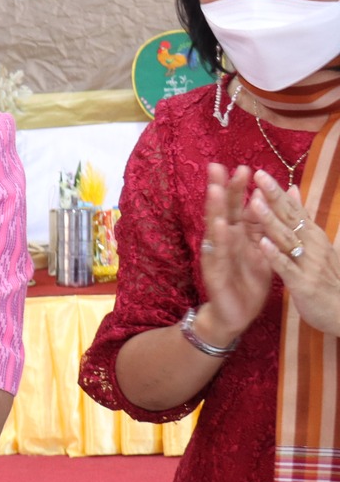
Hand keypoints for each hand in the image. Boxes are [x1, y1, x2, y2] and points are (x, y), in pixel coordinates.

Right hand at [197, 163, 272, 342]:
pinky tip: (220, 226)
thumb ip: (264, 225)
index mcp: (239, 235)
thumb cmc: (249, 282)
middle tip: (219, 166)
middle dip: (221, 189)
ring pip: (215, 228)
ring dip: (215, 209)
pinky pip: (216, 254)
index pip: (238, 206)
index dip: (239, 187)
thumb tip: (268, 198)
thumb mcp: (262, 250)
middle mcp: (224, 241)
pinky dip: (219, 239)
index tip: (243, 167)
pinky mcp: (214, 272)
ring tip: (216, 189)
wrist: (236, 315)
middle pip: (222, 210)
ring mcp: (216, 255)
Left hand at [250, 171, 339, 334]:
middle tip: (257, 177)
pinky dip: (274, 254)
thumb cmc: (326, 277)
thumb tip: (292, 189)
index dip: (277, 191)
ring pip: (286, 238)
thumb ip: (302, 219)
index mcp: (313, 235)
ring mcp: (308, 263)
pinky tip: (261, 243)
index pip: (294, 209)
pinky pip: (286, 266)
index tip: (260, 173)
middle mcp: (312, 245)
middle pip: (290, 217)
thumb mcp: (316, 244)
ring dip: (270, 220)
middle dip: (273, 197)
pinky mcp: (302, 283)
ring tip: (254, 202)